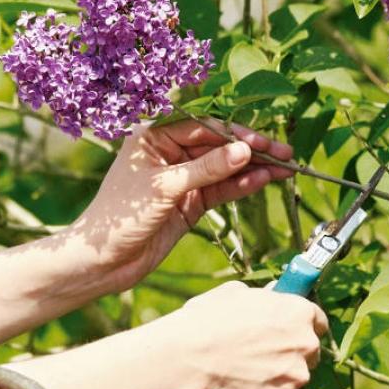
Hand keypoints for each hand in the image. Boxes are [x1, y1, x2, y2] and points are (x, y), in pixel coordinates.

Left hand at [71, 119, 293, 291]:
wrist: (103, 261)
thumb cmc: (120, 217)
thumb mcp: (165, 188)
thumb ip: (207, 169)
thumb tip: (244, 150)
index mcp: (153, 136)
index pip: (203, 126)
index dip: (235, 133)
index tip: (263, 142)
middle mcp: (169, 153)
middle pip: (218, 146)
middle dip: (252, 150)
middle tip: (285, 153)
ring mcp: (182, 179)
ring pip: (224, 169)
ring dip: (253, 169)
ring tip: (286, 169)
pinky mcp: (190, 203)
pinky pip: (221, 190)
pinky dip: (241, 187)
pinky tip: (264, 182)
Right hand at [165, 281, 327, 388]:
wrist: (187, 357)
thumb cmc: (206, 321)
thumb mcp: (235, 294)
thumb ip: (264, 297)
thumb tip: (273, 294)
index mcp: (299, 312)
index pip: (318, 322)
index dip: (303, 328)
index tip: (291, 333)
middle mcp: (306, 343)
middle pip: (309, 352)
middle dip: (291, 354)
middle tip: (262, 356)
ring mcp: (296, 375)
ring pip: (293, 378)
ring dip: (277, 377)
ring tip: (243, 373)